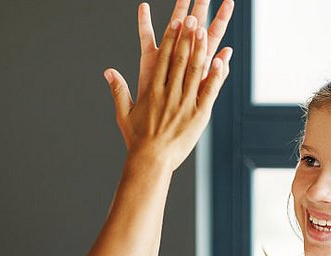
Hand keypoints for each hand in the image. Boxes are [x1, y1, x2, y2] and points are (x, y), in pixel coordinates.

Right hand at [104, 4, 231, 168]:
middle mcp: (169, 93)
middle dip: (186, 36)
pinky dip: (216, 75)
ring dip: (200, 48)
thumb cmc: (137, 141)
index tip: (176, 23)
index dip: (171, 39)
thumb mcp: (124, 114)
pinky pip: (209, 91)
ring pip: (194, 70)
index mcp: (152, 91)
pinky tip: (222, 60)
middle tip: (192, 18)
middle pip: (179, 59)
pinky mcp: (198, 115)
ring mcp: (185, 103)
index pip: (163, 58)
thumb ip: (118, 90)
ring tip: (205, 30)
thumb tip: (108, 72)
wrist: (150, 162)